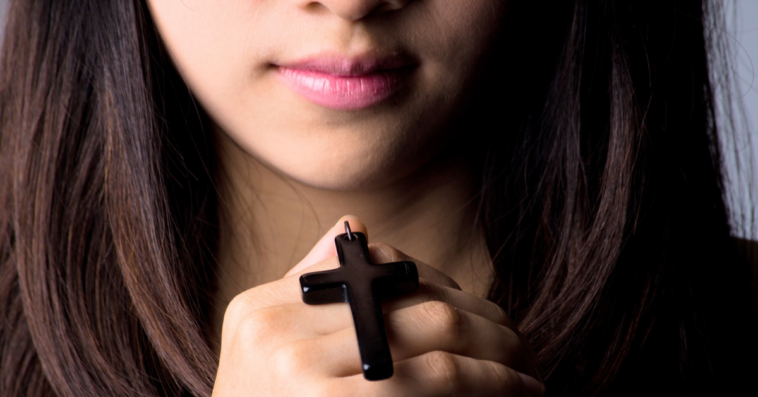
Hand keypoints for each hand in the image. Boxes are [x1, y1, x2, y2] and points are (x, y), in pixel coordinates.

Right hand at [212, 217, 544, 395]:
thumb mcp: (265, 347)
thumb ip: (308, 285)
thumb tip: (354, 226)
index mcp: (263, 309)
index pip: (377, 273)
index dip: (444, 288)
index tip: (478, 312)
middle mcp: (278, 333)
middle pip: (413, 302)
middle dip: (482, 323)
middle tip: (519, 344)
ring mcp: (303, 374)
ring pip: (436, 336)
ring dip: (496, 352)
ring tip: (528, 372)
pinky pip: (437, 378)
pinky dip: (488, 381)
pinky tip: (517, 391)